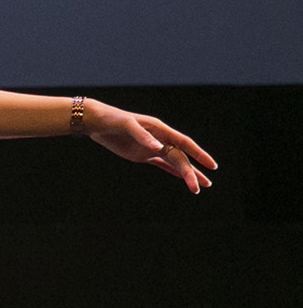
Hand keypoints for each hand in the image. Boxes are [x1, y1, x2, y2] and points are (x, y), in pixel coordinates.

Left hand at [86, 103, 216, 193]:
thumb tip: (159, 147)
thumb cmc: (112, 120)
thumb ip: (142, 136)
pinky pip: (161, 164)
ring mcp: (152, 147)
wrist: (96, 122)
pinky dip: (173, 172)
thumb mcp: (126, 125)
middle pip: (180, 157)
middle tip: (203, 186)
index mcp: (160, 129)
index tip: (212, 165)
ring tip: (201, 186)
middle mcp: (159, 138)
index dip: (199, 154)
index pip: (184, 143)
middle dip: (192, 172)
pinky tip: (183, 179)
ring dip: (187, 173)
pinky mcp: (142, 155)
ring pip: (174, 162)